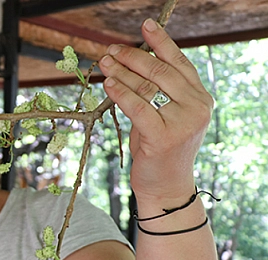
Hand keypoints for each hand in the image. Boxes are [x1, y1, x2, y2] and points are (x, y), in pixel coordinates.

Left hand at [98, 18, 212, 201]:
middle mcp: (197, 107)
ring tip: (105, 62)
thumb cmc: (160, 149)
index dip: (161, 42)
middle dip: (133, 57)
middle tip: (111, 50)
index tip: (146, 25)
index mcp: (200, 98)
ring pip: (147, 88)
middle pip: (160, 72)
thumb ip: (157, 93)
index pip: (179, 62)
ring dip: (122, 72)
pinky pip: (138, 107)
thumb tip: (130, 64)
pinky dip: (121, 93)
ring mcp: (183, 122)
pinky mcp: (164, 137)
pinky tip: (108, 83)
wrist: (166, 186)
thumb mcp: (164, 116)